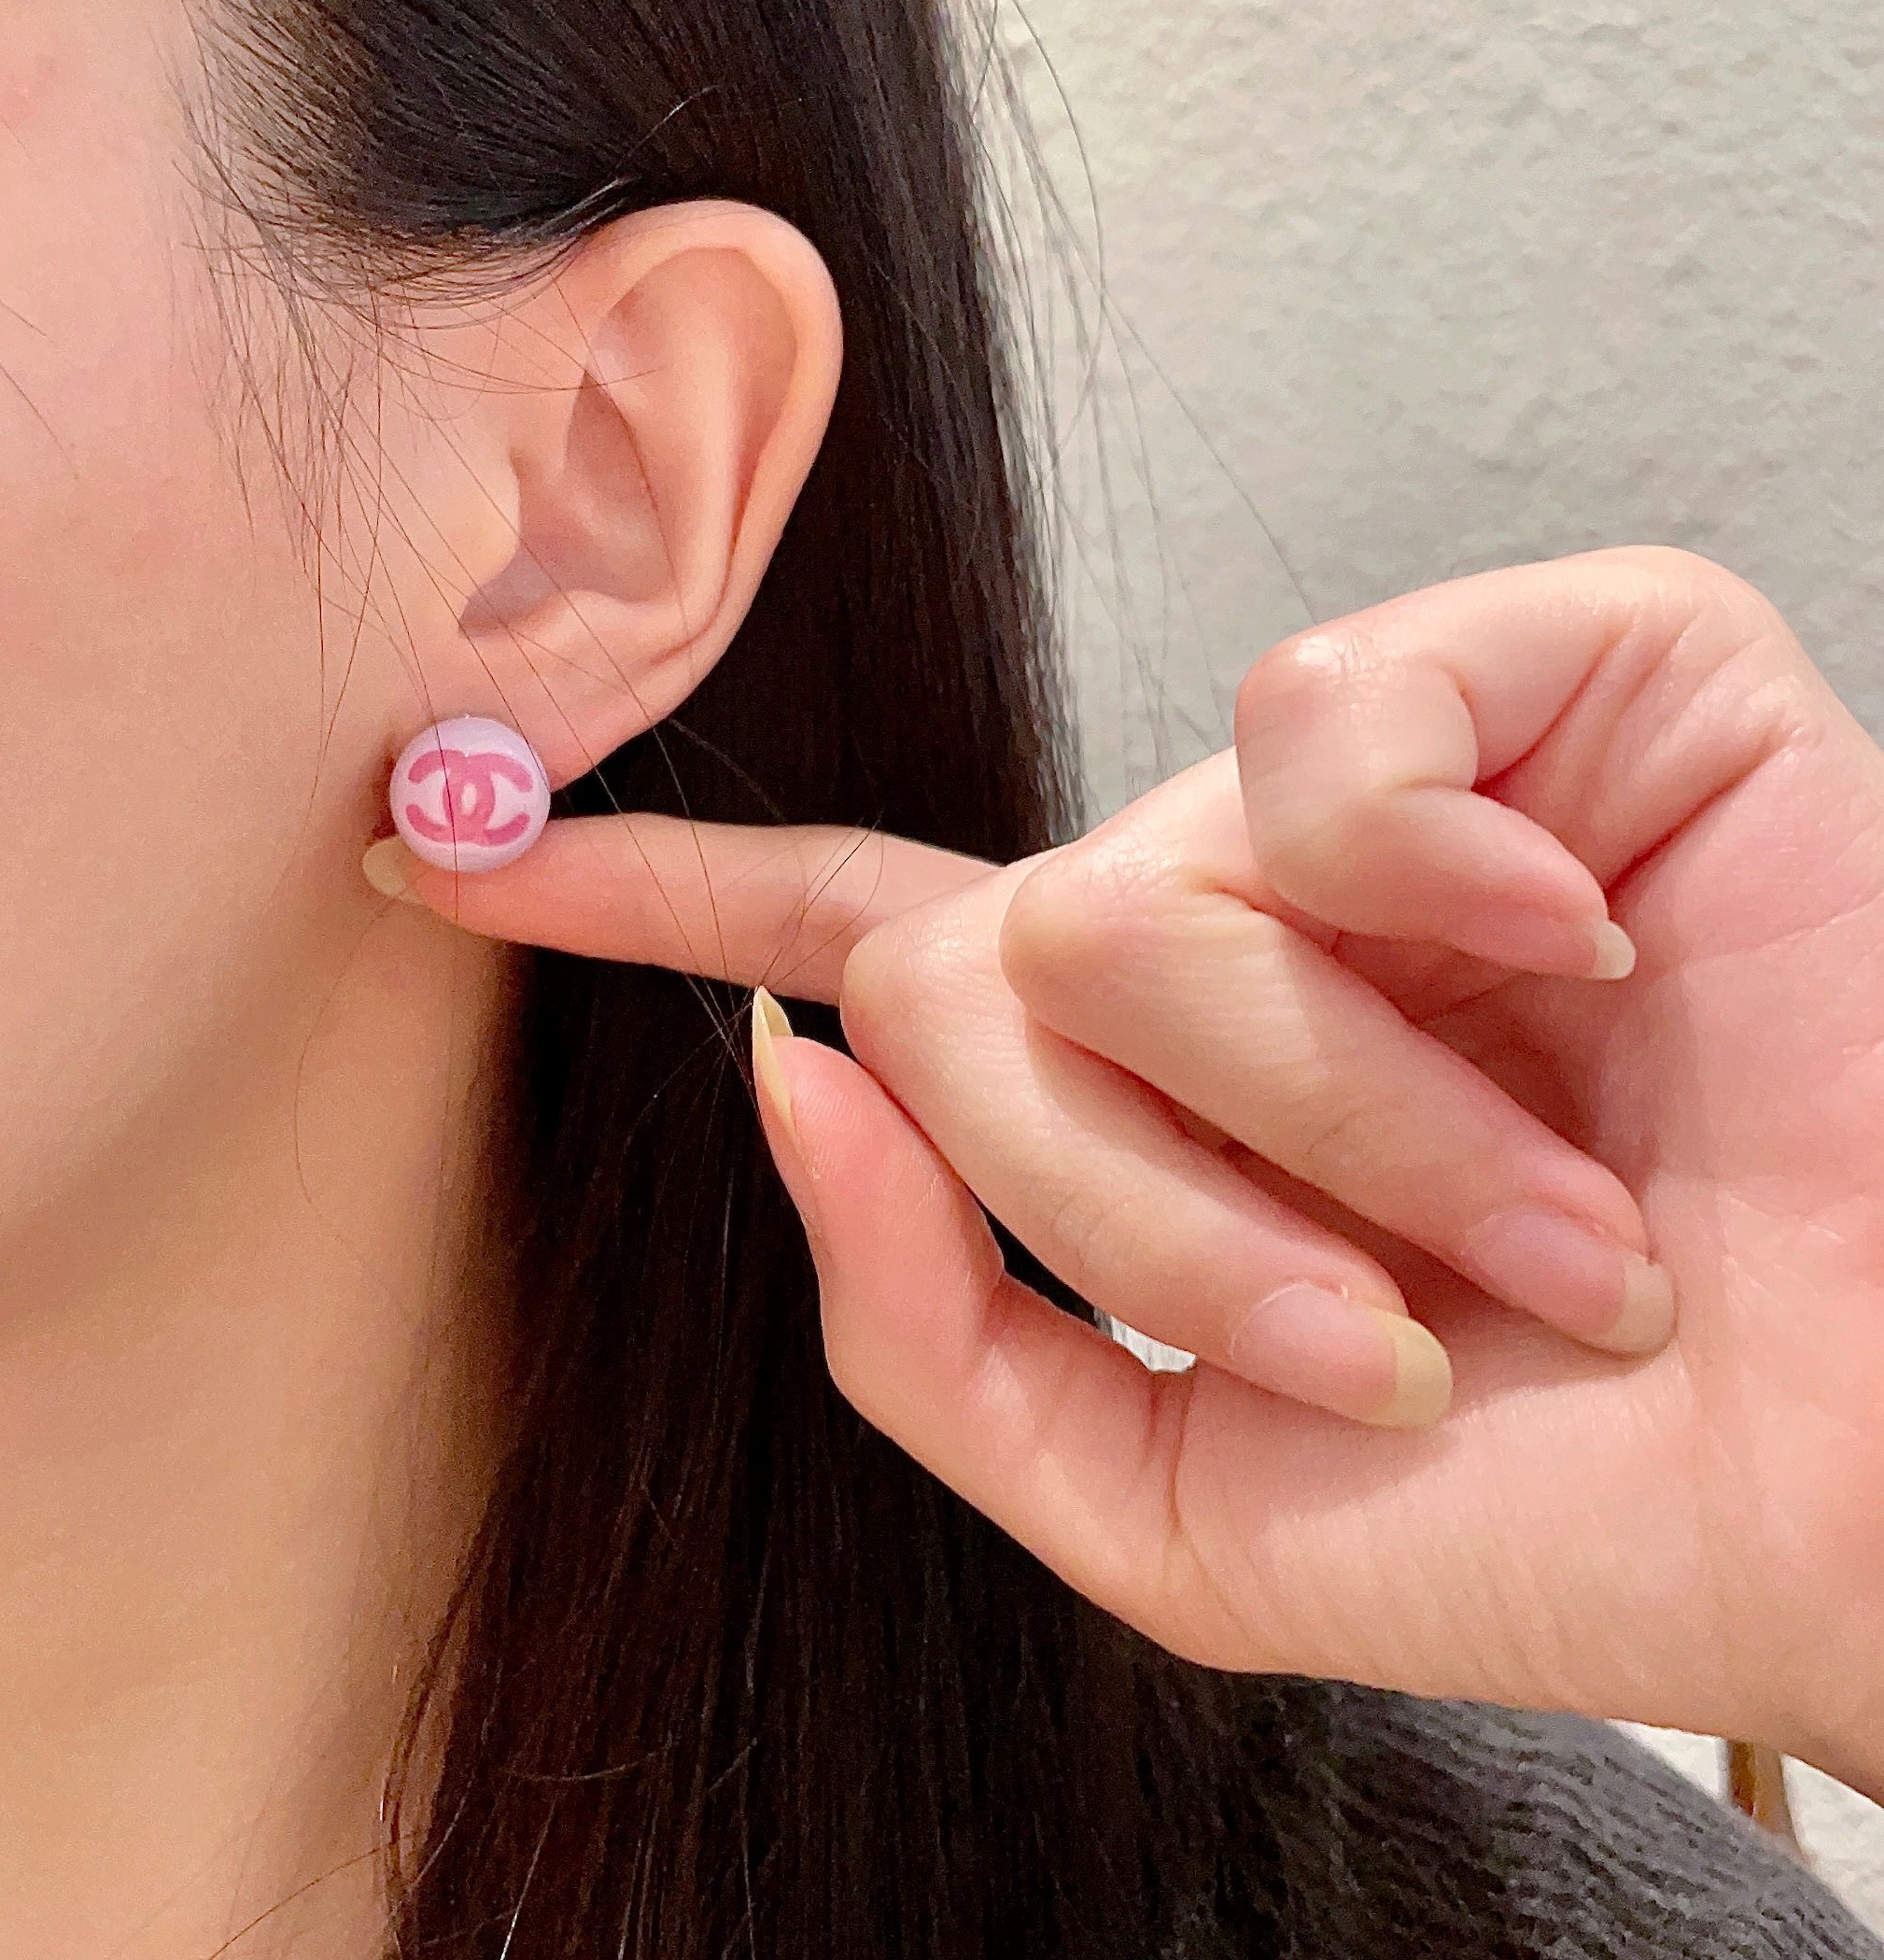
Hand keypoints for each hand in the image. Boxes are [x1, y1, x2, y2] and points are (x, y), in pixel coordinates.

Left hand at [365, 545, 1883, 1800]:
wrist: (1855, 1476)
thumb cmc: (1541, 1505)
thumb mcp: (1167, 1496)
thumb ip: (931, 1324)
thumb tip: (782, 1075)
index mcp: (1146, 1080)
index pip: (852, 943)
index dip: (637, 895)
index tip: (445, 851)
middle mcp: (1242, 913)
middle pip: (986, 973)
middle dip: (1156, 1208)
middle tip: (1396, 1329)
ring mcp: (1392, 798)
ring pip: (1147, 885)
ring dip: (1341, 1129)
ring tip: (1546, 1227)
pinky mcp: (1573, 684)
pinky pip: (1344, 721)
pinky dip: (1442, 885)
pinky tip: (1589, 949)